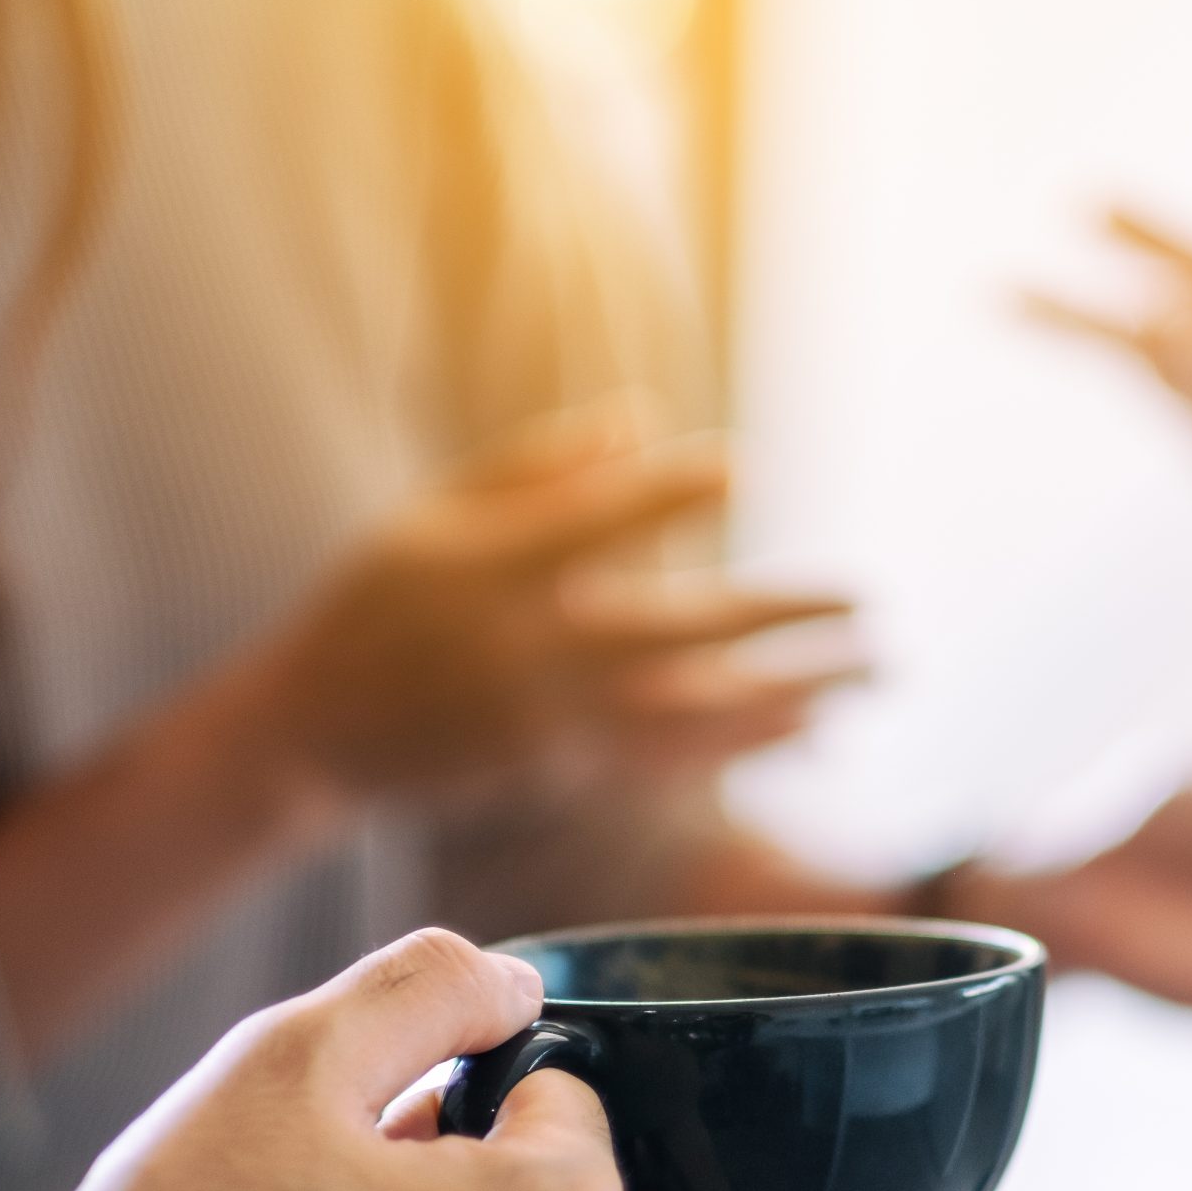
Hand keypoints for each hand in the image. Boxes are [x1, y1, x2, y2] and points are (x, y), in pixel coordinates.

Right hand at [242, 400, 856, 811]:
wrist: (316, 731)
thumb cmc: (375, 603)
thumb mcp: (430, 515)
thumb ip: (534, 469)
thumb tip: (640, 421)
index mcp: (491, 565)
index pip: (599, 518)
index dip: (672, 492)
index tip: (741, 467)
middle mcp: (529, 645)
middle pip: (685, 626)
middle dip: (788, 616)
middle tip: (871, 601)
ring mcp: (548, 717)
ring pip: (698, 705)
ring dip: (795, 692)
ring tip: (875, 672)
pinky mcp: (558, 769)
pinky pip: (674, 758)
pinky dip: (746, 743)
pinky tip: (811, 730)